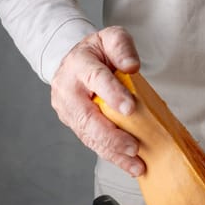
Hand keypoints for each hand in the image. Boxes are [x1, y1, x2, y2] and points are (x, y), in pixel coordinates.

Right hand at [51, 26, 145, 176]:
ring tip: (136, 164)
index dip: (112, 94)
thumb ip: (122, 47)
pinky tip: (130, 166)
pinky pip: (94, 143)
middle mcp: (68, 90)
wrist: (76, 62)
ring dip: (113, 153)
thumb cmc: (99, 52)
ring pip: (89, 136)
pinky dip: (112, 156)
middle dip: (111, 135)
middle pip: (88, 117)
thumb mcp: (111, 38)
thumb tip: (131, 66)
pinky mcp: (75, 125)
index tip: (130, 109)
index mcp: (79, 65)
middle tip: (133, 147)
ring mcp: (69, 111)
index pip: (96, 79)